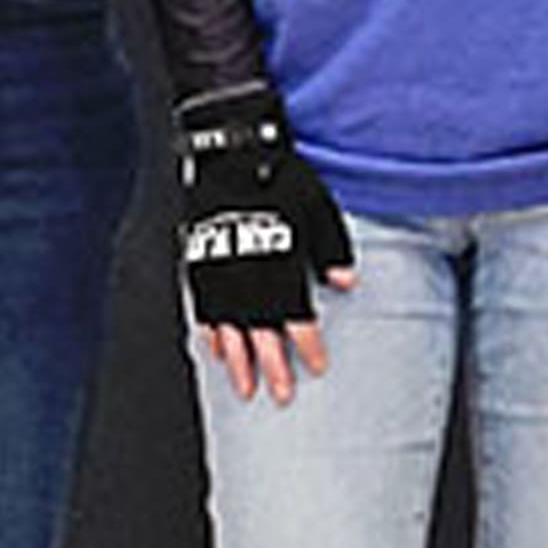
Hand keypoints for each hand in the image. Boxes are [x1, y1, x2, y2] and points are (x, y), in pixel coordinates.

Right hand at [171, 84, 357, 402]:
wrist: (232, 152)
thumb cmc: (281, 177)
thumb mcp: (318, 208)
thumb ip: (333, 250)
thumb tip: (347, 284)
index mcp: (282, 262)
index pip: (297, 316)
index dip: (306, 344)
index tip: (315, 366)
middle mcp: (250, 274)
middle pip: (262, 332)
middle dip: (273, 366)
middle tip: (281, 395)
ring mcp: (222, 271)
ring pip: (230, 328)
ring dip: (238, 361)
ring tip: (245, 387)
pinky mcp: (201, 263)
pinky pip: (204, 307)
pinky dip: (210, 332)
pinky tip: (215, 350)